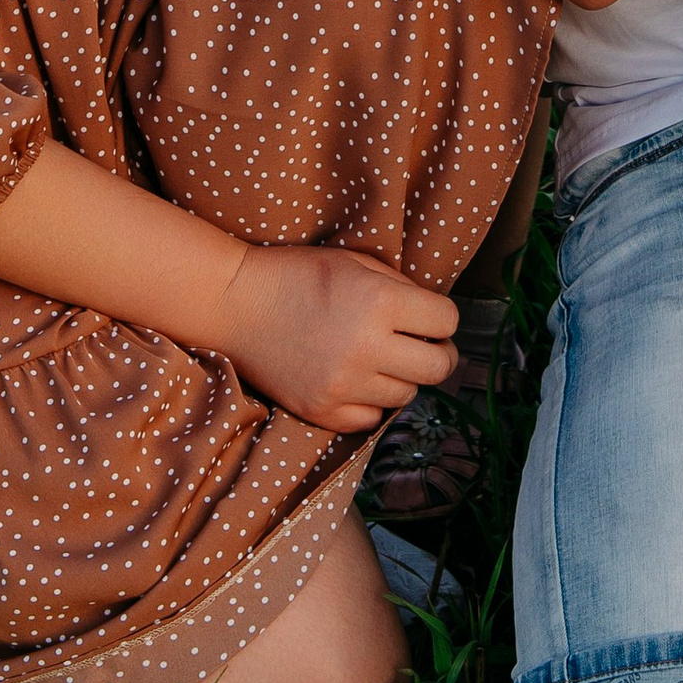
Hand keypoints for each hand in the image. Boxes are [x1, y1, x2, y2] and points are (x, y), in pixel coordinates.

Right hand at [212, 245, 460, 432]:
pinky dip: (371, 402)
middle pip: (439, 368)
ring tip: (381, 358)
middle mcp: (367, 348)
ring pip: (407, 395)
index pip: (447, 321)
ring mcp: (344, 385)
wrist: (235, 303)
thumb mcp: (355, 263)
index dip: (442, 317)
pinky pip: (372, 419)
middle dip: (440, 354)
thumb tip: (434, 316)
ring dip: (401, 376)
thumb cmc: (296, 274)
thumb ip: (399, 287)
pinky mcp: (322, 411)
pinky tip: (357, 379)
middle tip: (425, 345)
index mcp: (380, 302)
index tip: (430, 317)